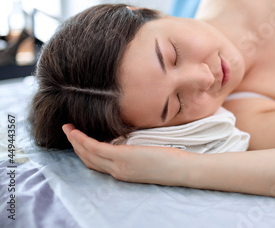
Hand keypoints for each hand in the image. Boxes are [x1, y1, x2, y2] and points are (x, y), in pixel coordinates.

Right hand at [62, 124, 187, 184]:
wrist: (181, 170)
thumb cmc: (170, 162)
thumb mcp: (148, 157)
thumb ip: (136, 152)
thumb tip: (130, 140)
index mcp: (123, 172)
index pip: (97, 164)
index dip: (84, 152)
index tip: (77, 140)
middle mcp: (117, 171)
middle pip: (89, 159)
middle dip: (75, 145)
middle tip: (66, 131)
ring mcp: (119, 166)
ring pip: (89, 154)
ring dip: (75, 141)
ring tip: (67, 129)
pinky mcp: (123, 158)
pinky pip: (97, 148)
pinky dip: (84, 140)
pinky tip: (77, 132)